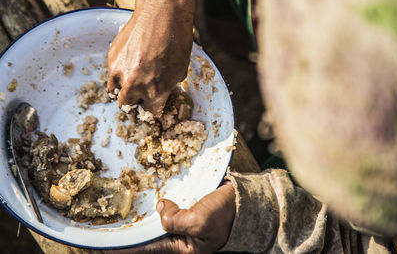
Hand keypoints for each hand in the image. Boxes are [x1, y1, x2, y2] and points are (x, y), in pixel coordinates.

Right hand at [107, 0, 194, 115]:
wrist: (162, 15)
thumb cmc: (176, 42)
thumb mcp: (179, 71)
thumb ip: (166, 88)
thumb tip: (159, 94)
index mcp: (155, 92)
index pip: (148, 112)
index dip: (150, 109)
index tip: (150, 106)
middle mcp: (135, 85)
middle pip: (126, 105)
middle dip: (133, 102)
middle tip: (139, 95)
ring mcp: (120, 72)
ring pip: (115, 91)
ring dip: (122, 89)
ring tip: (132, 79)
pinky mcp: (112, 58)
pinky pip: (112, 73)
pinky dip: (119, 72)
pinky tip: (131, 61)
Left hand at [107, 181, 235, 253]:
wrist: (244, 200)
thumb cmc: (226, 214)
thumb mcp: (200, 221)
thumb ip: (175, 220)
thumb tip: (160, 207)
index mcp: (182, 248)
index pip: (145, 250)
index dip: (122, 248)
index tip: (101, 247)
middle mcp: (179, 237)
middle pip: (146, 236)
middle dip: (128, 232)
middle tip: (106, 224)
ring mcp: (182, 223)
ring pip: (154, 221)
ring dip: (140, 217)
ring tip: (119, 213)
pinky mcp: (185, 209)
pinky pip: (165, 209)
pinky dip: (154, 205)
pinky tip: (145, 199)